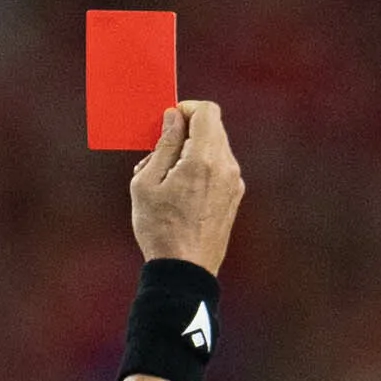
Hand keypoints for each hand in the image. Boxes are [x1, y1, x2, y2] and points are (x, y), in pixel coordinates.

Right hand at [129, 97, 243, 267]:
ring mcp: (234, 183)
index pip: (206, 111)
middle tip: (160, 151)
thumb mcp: (146, 183)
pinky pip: (219, 169)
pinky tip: (180, 192)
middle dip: (186, 130)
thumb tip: (174, 118)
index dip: (186, 109)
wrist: (185, 271)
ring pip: (216, 148)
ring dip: (193, 150)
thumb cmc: (160, 229)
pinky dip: (202, 168)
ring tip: (166, 177)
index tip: (167, 123)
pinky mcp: (235, 197)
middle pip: (213, 127)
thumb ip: (163, 144)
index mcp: (204, 159)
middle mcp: (226, 166)